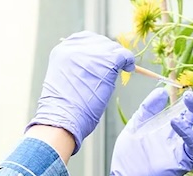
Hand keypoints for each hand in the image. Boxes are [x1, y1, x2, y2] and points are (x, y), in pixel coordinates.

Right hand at [28, 32, 135, 153]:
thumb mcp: (64, 80)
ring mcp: (91, 54)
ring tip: (123, 68)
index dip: (97, 48)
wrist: (63, 119)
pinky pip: (124, 56)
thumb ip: (76, 68)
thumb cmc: (63, 109)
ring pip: (113, 48)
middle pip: (100, 41)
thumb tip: (96, 65)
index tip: (103, 57)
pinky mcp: (106, 62)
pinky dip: (129, 61)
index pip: (85, 39)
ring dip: (119, 58)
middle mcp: (75, 47)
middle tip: (116, 65)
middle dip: (109, 53)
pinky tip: (130, 68)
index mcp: (62, 50)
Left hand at [102, 61, 192, 175]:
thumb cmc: (130, 157)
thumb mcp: (137, 124)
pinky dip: (185, 133)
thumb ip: (149, 108)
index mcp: (175, 123)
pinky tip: (175, 122)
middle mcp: (184, 134)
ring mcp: (185, 147)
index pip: (192, 101)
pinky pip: (192, 145)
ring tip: (189, 96)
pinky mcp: (183, 161)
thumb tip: (161, 91)